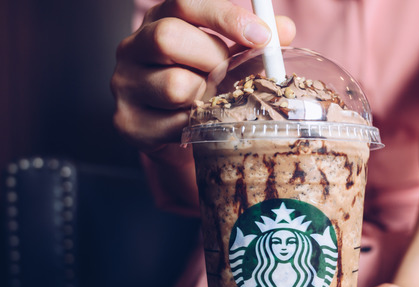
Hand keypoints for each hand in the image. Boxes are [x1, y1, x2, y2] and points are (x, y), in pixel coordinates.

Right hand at [111, 0, 295, 149]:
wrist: (174, 133)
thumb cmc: (204, 86)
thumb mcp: (228, 58)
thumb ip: (252, 43)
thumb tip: (284, 28)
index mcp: (160, 20)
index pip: (184, 3)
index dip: (225, 16)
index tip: (261, 36)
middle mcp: (133, 47)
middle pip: (169, 37)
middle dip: (213, 59)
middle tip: (230, 77)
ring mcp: (125, 84)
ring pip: (175, 85)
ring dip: (207, 98)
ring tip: (212, 102)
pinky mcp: (128, 122)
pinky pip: (175, 124)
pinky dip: (199, 126)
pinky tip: (200, 123)